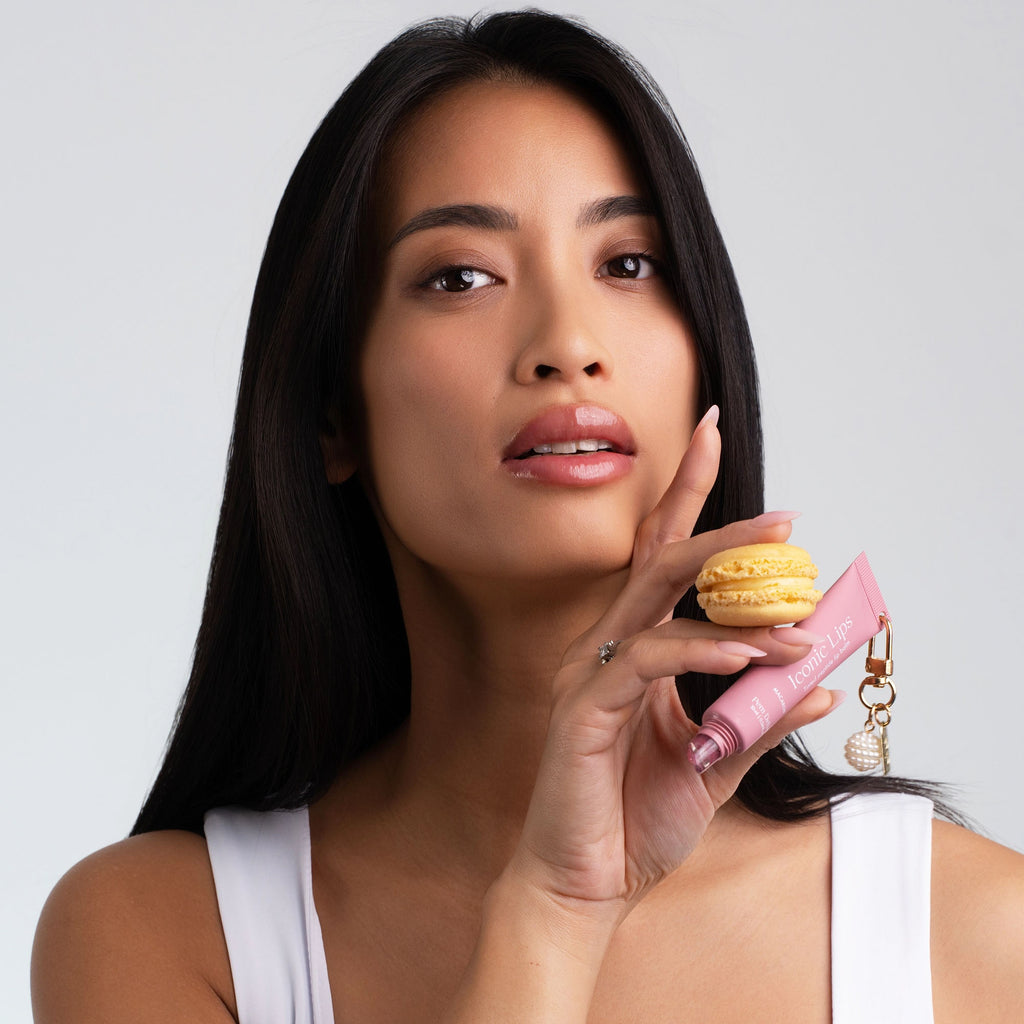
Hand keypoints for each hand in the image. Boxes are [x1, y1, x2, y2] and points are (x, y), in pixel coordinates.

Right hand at [508, 406, 839, 921]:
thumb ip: (759, 718)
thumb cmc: (632, 820)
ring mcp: (589, 671)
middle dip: (717, 521)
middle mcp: (606, 645)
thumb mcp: (716, 763)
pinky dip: (702, 652)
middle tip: (785, 514)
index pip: (665, 562)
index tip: (717, 441)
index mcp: (633, 649)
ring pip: (659, 600)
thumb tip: (818, 683)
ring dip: (733, 596)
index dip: (692, 500)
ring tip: (795, 605)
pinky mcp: (582, 706)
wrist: (581, 884)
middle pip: (661, 559)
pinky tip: (748, 658)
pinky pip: (649, 660)